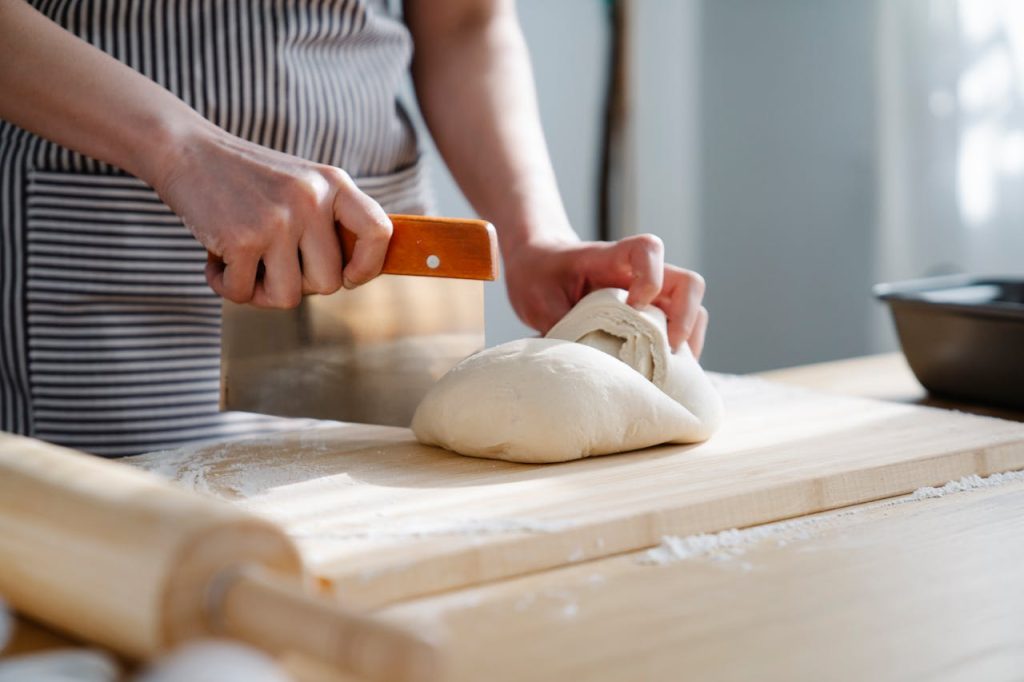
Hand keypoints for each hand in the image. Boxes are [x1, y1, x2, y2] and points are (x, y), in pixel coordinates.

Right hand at [152, 126, 391, 307]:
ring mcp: (277, 220)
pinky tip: (217, 259)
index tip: (349, 276)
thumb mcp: (302, 185)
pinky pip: (243, 294)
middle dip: (299, 284)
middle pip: (329, 283)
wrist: (186, 151)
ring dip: (261, 291)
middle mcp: (310, 200)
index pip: (379, 232)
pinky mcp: (241, 239)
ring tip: (245, 262)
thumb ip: (329, 223)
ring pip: (288, 297)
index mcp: (333, 184)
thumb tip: (353, 278)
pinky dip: (226, 286)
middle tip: (272, 262)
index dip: (369, 265)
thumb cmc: (248, 181)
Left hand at [504, 235, 708, 356]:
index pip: (648, 250)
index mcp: (612, 258)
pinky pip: (679, 332)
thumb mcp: (538, 298)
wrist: (538, 266)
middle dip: (686, 318)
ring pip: (692, 310)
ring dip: (688, 341)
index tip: (634, 305)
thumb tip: (577, 365)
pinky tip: (662, 375)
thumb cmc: (539, 274)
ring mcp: (649, 296)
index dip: (650, 277)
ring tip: (671, 372)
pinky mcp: (647, 317)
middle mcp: (639, 275)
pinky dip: (678, 354)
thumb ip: (558, 325)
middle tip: (669, 350)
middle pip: (687, 284)